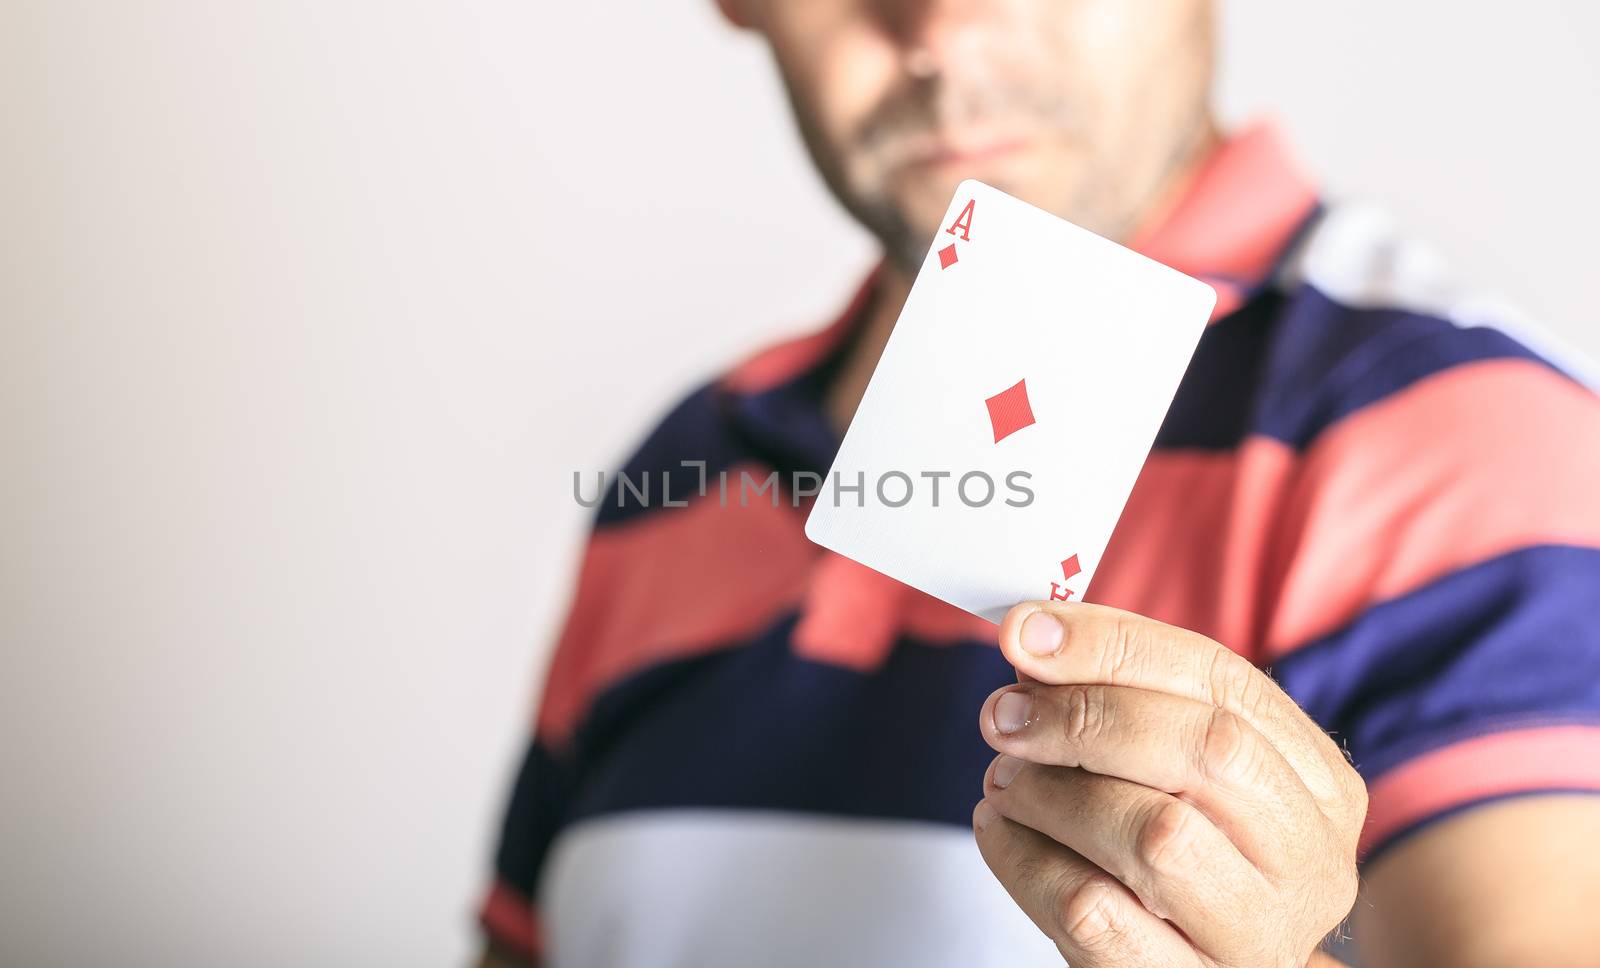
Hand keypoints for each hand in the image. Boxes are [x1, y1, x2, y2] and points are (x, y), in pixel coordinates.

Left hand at [972, 601, 1365, 966]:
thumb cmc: (1188, 860)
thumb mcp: (1183, 774)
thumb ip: (1133, 702)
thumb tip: (1037, 637)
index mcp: (1321, 785)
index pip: (1224, 681)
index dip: (1116, 645)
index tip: (1026, 630)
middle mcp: (1310, 862)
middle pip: (1205, 750)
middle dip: (1085, 715)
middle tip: (1004, 713)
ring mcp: (1257, 937)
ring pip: (1153, 834)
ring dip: (1053, 793)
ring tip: (1006, 778)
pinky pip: (1092, 910)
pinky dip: (1024, 858)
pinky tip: (1000, 831)